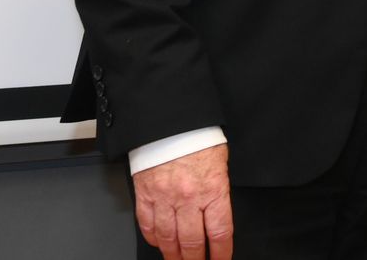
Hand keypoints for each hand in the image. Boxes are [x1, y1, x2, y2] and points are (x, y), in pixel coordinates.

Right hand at [133, 144, 232, 259]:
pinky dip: (153, 239)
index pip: (220, 233)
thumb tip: (216, 216)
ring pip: (168, 239)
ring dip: (174, 255)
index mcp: (213, 189)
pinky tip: (159, 243)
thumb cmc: (198, 138)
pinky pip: (148, 225)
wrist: (170, 120)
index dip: (221, 254)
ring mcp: (165, 198)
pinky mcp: (145, 195)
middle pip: (193, 243)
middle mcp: (189, 198)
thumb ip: (218, 191)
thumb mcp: (220, 163)